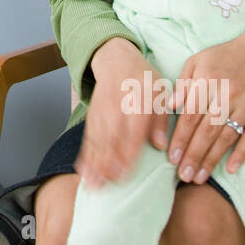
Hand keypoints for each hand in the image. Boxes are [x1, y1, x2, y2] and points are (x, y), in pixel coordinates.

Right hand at [75, 38, 169, 186]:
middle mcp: (117, 109)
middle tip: (105, 185)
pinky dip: (84, 154)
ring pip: (97, 141)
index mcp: (138, 103)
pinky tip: (83, 170)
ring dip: (93, 163)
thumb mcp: (161, 93)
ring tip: (92, 184)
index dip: (127, 152)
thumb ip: (161, 121)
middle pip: (111, 139)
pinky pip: (87, 137)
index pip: (132, 131)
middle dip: (106, 163)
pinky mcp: (92, 116)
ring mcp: (102, 113)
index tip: (124, 172)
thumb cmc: (143, 80)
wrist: (116, 59)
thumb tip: (162, 146)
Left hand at [166, 17, 244, 183]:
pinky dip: (241, 154)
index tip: (172, 158)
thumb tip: (170, 107)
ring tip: (198, 177)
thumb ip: (182, 84)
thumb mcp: (197, 61)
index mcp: (208, 81)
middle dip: (194, 155)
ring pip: (226, 137)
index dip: (181, 138)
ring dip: (212, 159)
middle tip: (183, 175)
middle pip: (207, 130)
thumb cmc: (221, 58)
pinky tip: (230, 169)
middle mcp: (228, 95)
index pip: (191, 115)